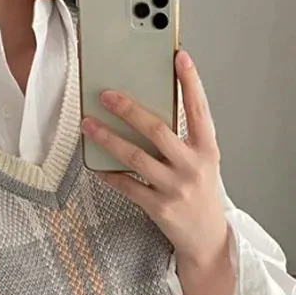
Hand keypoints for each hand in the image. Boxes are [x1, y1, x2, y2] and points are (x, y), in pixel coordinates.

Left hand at [82, 51, 227, 268]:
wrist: (206, 238)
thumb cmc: (201, 194)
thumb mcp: (202, 162)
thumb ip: (184, 137)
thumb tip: (149, 108)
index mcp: (207, 149)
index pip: (199, 109)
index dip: (190, 81)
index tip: (179, 56)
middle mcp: (193, 166)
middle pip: (158, 130)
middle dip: (129, 109)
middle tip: (106, 94)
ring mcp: (175, 188)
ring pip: (136, 158)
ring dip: (108, 139)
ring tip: (88, 124)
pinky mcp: (159, 208)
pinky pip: (127, 186)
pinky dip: (109, 173)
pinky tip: (95, 163)